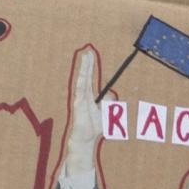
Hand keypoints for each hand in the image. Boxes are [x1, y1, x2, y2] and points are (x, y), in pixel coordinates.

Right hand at [59, 44, 102, 185]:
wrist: (86, 138)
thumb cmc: (95, 126)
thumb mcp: (107, 112)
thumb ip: (109, 102)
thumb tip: (110, 93)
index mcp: (89, 96)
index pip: (89, 78)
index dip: (90, 67)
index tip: (91, 54)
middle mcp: (83, 95)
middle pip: (85, 76)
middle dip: (86, 63)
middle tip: (88, 50)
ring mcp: (80, 98)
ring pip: (82, 79)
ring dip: (84, 67)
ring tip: (86, 55)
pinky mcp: (78, 103)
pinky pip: (81, 88)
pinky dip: (82, 78)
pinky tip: (83, 70)